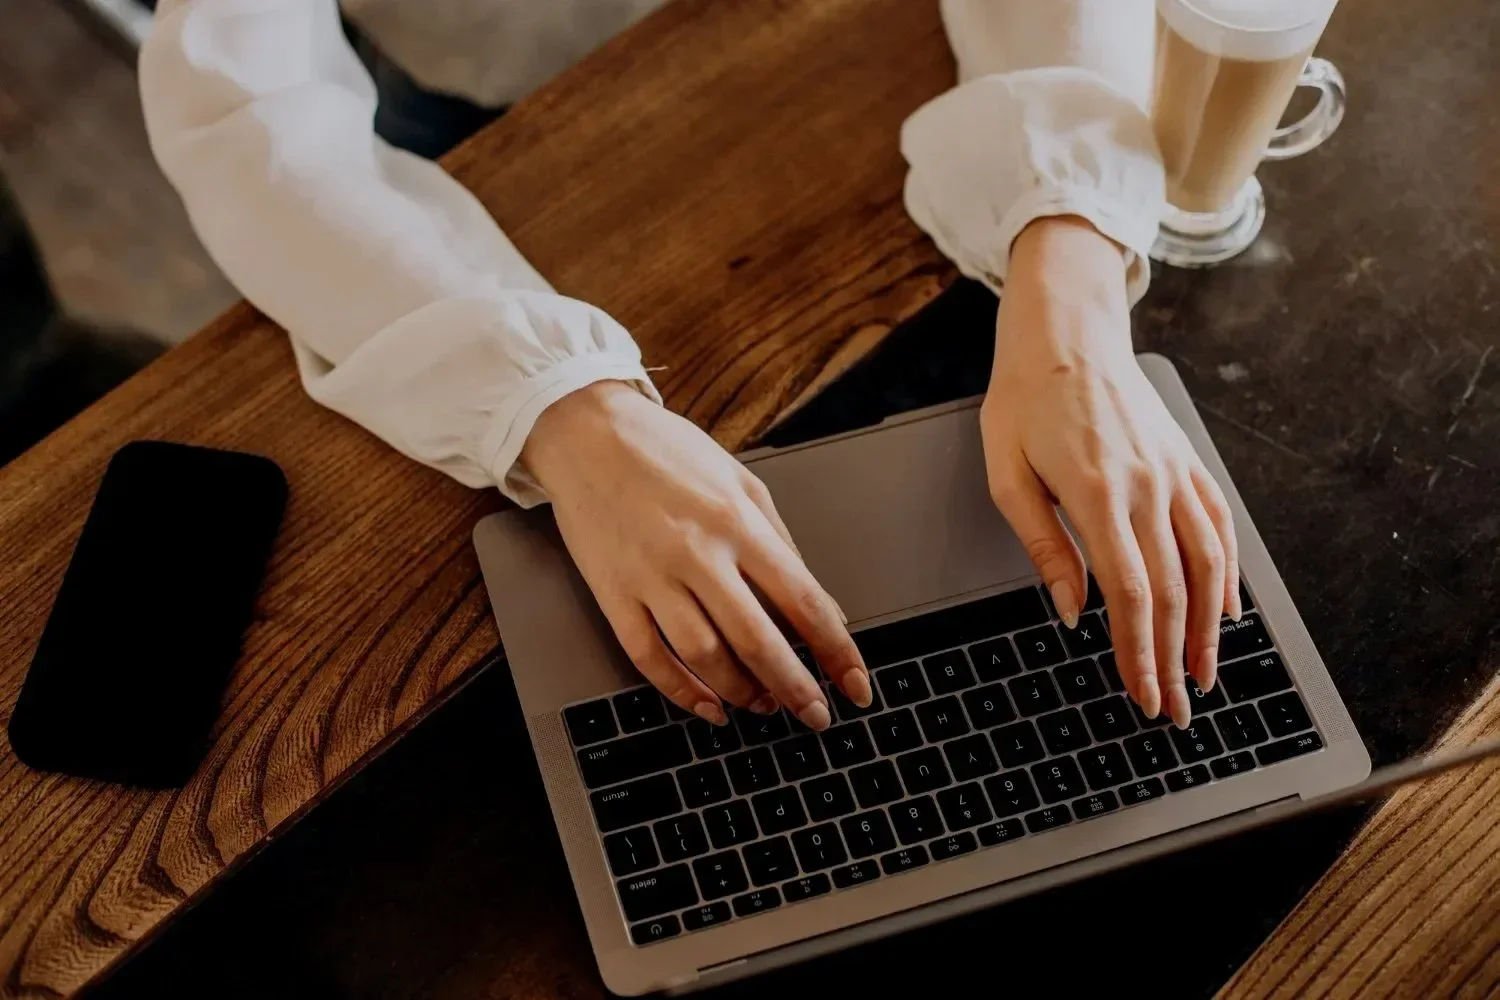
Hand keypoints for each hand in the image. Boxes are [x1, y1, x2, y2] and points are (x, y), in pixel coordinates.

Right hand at [521, 381, 869, 730]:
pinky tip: (707, 705)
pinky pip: (649, 657)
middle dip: (795, 688)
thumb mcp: (741, 481)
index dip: (837, 651)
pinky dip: (681, 691)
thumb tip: (822, 605)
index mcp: (738, 522)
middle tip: (816, 715)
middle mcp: (697, 552)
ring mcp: (651, 576)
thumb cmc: (668, 453)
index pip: (803, 601)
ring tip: (763, 705)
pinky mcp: (613, 594)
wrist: (588, 433)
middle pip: (757, 640)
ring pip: (704, 657)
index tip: (855, 685)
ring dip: (741, 693)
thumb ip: (782, 543)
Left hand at [981, 217, 1240, 727]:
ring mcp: (1174, 472)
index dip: (1138, 652)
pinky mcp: (1186, 461)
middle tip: (1173, 708)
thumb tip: (1073, 611)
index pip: (1129, 594)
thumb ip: (1042, 546)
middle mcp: (1147, 487)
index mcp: (1097, 494)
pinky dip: (1230, 573)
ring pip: (1208, 565)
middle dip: (1174, 659)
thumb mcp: (1007, 475)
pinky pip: (1219, 524)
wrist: (1066, 334)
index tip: (1140, 693)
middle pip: (1172, 592)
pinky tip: (1229, 610)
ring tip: (1205, 675)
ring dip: (1209, 629)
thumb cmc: (1023, 402)